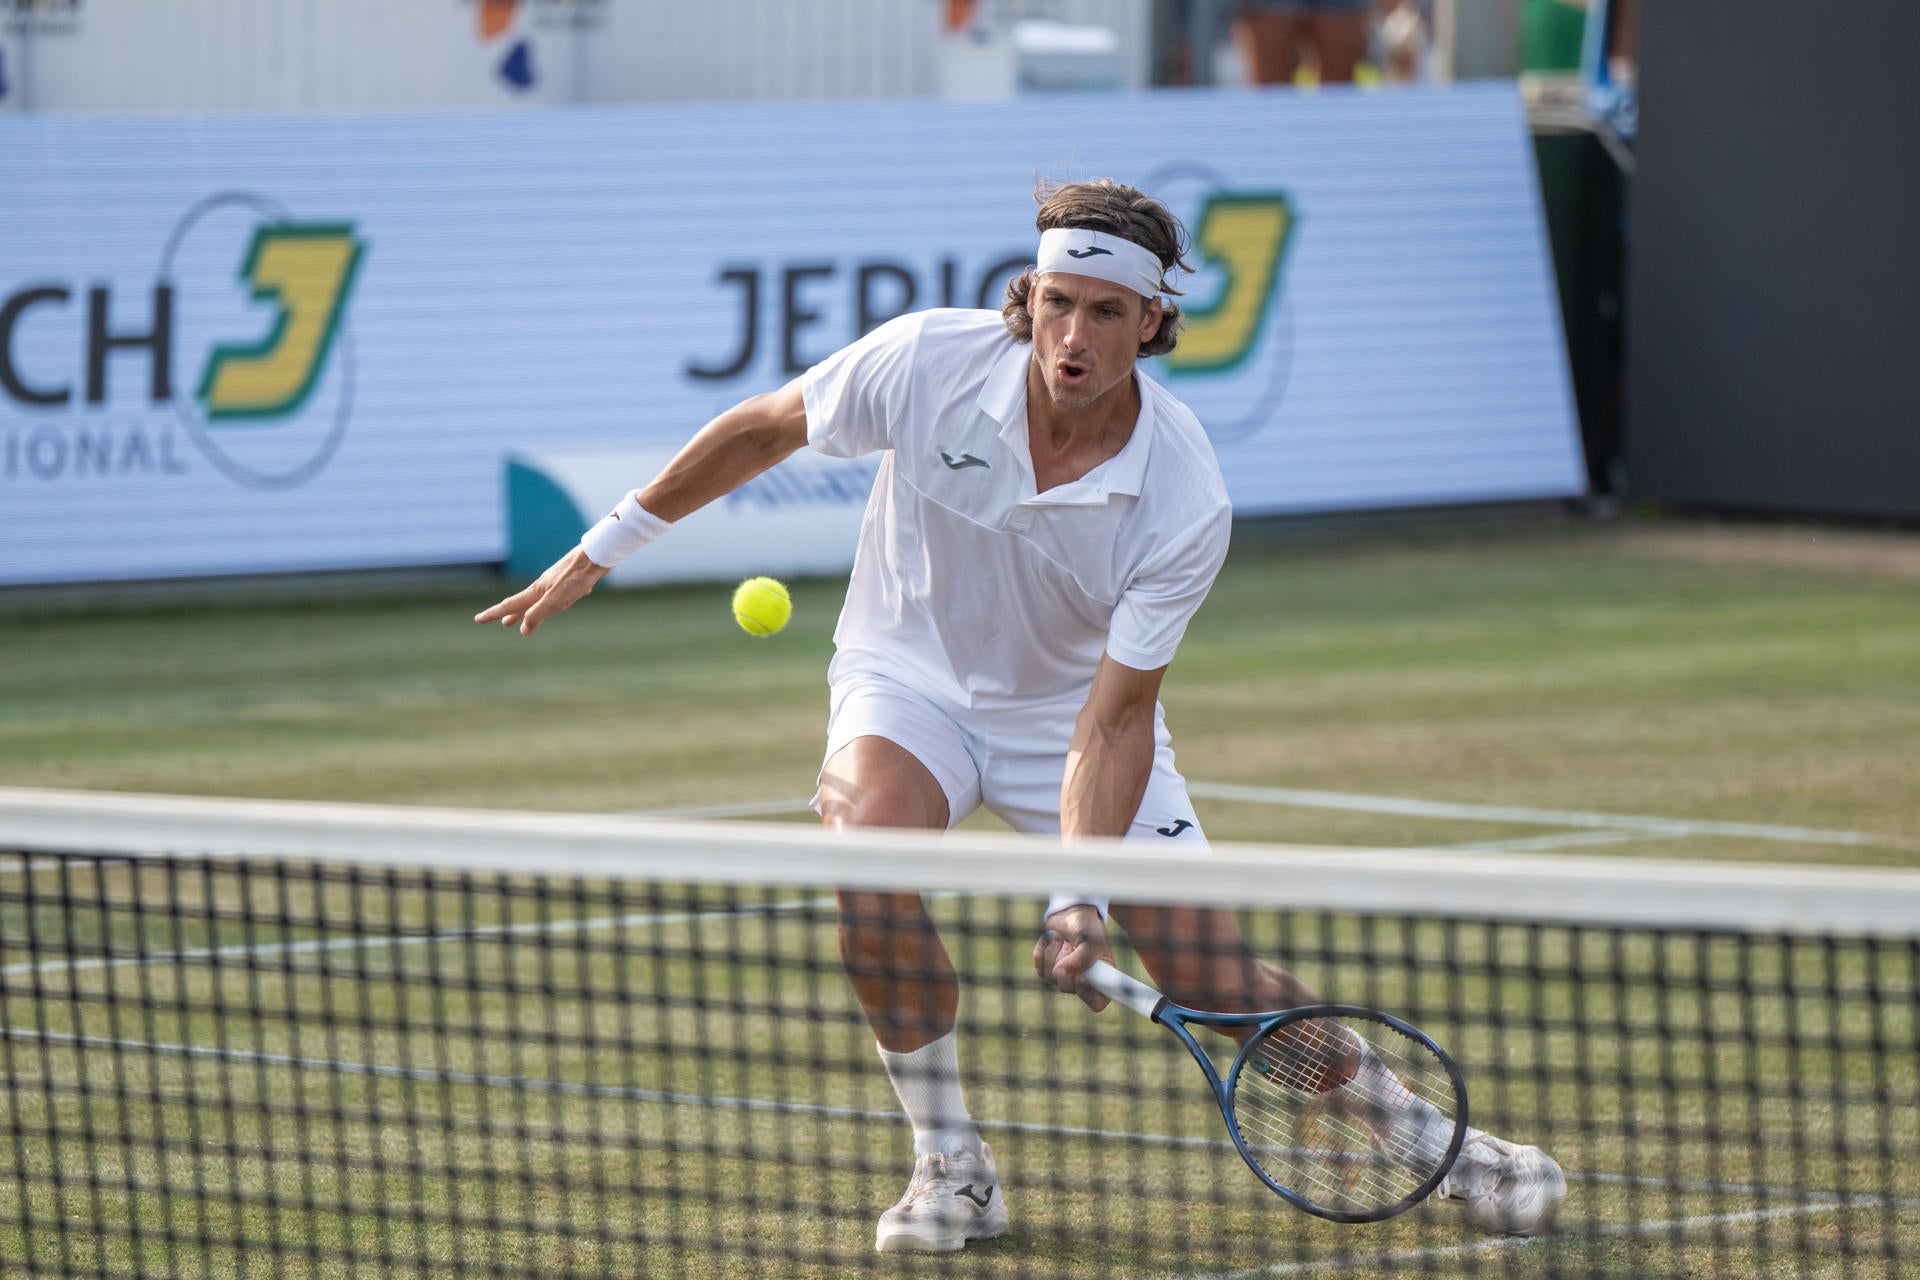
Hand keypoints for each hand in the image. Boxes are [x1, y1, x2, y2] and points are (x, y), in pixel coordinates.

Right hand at [473, 548, 610, 635]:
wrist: (596, 557)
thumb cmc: (576, 579)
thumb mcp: (555, 600)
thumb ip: (538, 613)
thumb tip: (523, 629)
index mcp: (537, 591)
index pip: (510, 605)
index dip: (494, 614)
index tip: (478, 619)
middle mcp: (543, 586)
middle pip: (523, 603)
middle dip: (511, 614)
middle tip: (502, 623)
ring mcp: (556, 582)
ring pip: (540, 600)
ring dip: (531, 610)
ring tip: (525, 620)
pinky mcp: (570, 581)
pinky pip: (558, 595)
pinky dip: (553, 603)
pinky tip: (565, 602)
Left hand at [1034, 904, 1114, 1010]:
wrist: (1071, 914)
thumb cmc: (1088, 928)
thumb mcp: (1091, 940)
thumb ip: (1081, 959)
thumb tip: (1059, 974)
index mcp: (1102, 978)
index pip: (1096, 1002)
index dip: (1086, 992)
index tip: (1081, 974)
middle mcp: (1083, 982)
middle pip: (1067, 987)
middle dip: (1066, 962)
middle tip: (1072, 946)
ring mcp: (1065, 977)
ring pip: (1050, 975)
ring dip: (1054, 951)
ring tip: (1064, 939)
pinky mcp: (1048, 969)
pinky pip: (1039, 967)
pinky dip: (1043, 950)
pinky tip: (1052, 939)